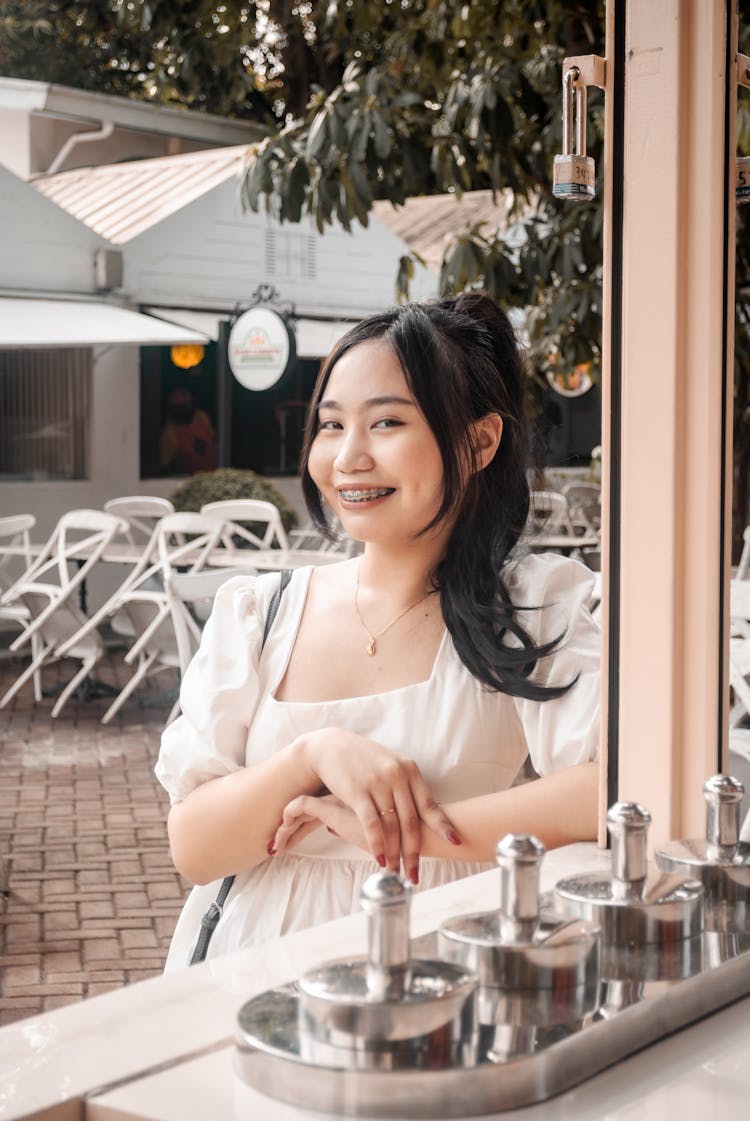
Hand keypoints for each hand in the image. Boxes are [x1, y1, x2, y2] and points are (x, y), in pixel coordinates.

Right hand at [292, 727, 461, 880]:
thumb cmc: (364, 759)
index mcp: (409, 770)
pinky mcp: (358, 792)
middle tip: (415, 874)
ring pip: (392, 826)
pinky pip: (372, 824)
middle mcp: (397, 776)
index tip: (455, 842)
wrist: (332, 746)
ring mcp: (378, 784)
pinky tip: (379, 860)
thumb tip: (424, 812)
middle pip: (411, 822)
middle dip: (414, 852)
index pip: (429, 803)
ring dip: (394, 853)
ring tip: (396, 872)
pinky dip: (377, 845)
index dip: (443, 825)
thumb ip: (407, 785)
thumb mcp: (391, 765)